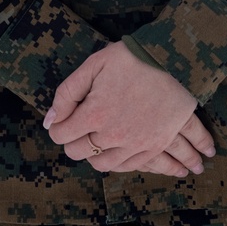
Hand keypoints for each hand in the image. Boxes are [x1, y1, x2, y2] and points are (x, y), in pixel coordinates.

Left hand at [42, 41, 216, 179]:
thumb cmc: (132, 58)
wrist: (176, 61)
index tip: (64, 119)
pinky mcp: (153, 147)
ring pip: (102, 164)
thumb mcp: (95, 65)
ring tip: (96, 143)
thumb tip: (50, 120)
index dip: (58, 126)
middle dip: (74, 140)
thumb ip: (67, 93)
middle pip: (78, 152)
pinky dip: (118, 163)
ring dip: (94, 155)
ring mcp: (134, 144)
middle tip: (79, 127)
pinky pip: (127, 166)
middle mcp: (112, 135)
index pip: (61, 135)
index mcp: (95, 114)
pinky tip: (116, 153)